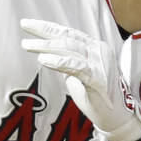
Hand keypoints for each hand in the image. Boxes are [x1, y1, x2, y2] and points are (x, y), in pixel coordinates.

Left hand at [20, 18, 140, 140]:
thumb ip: (69, 60)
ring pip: (70, 49)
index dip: (47, 27)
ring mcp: (100, 63)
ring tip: (27, 44)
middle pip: (67, 37)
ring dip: (46, 46)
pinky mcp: (98, 78)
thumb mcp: (80, 72)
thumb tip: (49, 52)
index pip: (68, 33)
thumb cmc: (97, 95)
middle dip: (43, 31)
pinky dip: (59, 62)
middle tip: (24, 26)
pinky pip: (76, 67)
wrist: (117, 117)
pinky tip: (44, 59)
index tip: (28, 23)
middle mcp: (98, 50)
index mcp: (94, 47)